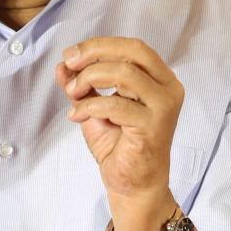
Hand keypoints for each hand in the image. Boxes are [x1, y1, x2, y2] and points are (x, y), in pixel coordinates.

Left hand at [56, 36, 182, 209]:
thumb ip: (82, 86)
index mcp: (160, 79)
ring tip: (74, 95)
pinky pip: (115, 104)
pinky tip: (77, 116)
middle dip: (94, 54)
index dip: (99, 45)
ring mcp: (164, 106)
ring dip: (89, 79)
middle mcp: (168, 88)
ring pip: (123, 74)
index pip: (133, 47)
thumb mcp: (94, 108)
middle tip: (69, 65)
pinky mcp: (153, 126)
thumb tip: (62, 65)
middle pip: (131, 53)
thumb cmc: (120, 147)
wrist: (132, 185)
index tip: (71, 55)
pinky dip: (89, 106)